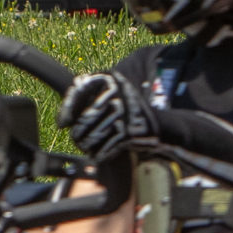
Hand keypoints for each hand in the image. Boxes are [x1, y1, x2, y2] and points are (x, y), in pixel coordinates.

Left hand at [59, 72, 232, 189]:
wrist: (169, 128)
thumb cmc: (138, 114)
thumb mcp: (116, 97)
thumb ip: (91, 97)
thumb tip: (65, 110)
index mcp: (112, 78)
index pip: (78, 91)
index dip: (68, 108)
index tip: (63, 121)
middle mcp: (116, 91)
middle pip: (81, 119)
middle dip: (83, 134)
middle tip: (91, 138)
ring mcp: (122, 112)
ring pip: (89, 137)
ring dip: (93, 145)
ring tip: (106, 143)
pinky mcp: (126, 131)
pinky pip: (102, 149)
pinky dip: (105, 154)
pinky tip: (114, 150)